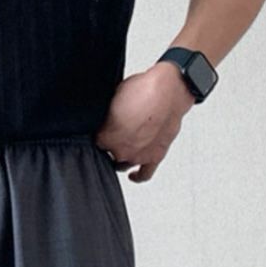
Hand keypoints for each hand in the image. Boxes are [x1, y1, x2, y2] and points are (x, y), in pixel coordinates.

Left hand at [93, 61, 195, 181]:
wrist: (169, 91)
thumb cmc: (144, 90)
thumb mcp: (114, 97)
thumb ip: (107, 115)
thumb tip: (107, 119)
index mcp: (106, 137)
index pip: (95, 142)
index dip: (101, 134)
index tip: (104, 129)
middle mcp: (120, 150)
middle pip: (109, 154)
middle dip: (112, 144)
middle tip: (117, 133)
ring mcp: (138, 156)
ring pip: (123, 164)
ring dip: (122, 158)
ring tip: (124, 147)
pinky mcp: (155, 157)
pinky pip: (145, 174)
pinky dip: (138, 176)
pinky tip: (133, 175)